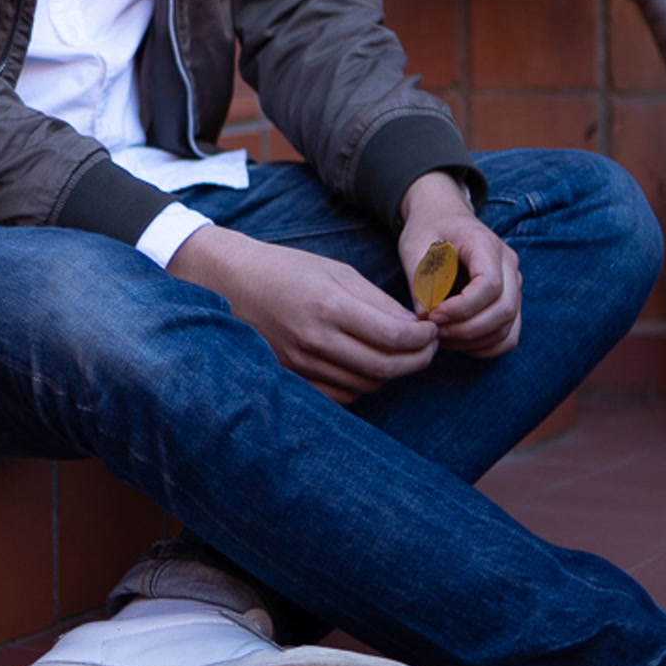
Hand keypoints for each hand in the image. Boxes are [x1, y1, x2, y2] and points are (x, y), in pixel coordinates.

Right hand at [167, 225, 438, 403]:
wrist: (232, 281)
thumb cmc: (288, 269)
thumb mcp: (336, 271)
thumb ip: (376, 301)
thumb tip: (414, 328)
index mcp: (328, 305)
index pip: (394, 336)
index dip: (423, 338)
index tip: (432, 331)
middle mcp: (314, 339)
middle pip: (384, 368)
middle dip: (417, 361)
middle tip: (427, 348)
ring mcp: (300, 363)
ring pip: (365, 385)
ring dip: (391, 373)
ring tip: (398, 354)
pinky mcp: (290, 377)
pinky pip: (340, 396)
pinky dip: (361, 386)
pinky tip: (365, 366)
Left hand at [398, 171, 521, 358]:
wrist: (443, 216)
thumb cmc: (428, 228)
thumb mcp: (414, 244)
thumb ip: (420, 278)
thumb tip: (425, 316)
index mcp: (485, 243)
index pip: (490, 284)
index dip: (462, 308)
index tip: (432, 315)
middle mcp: (508, 263)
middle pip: (503, 309)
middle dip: (466, 329)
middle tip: (433, 330)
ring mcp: (513, 283)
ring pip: (508, 327)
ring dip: (473, 341)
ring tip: (441, 336)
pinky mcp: (509, 300)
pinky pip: (508, 334)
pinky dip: (486, 346)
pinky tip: (457, 342)